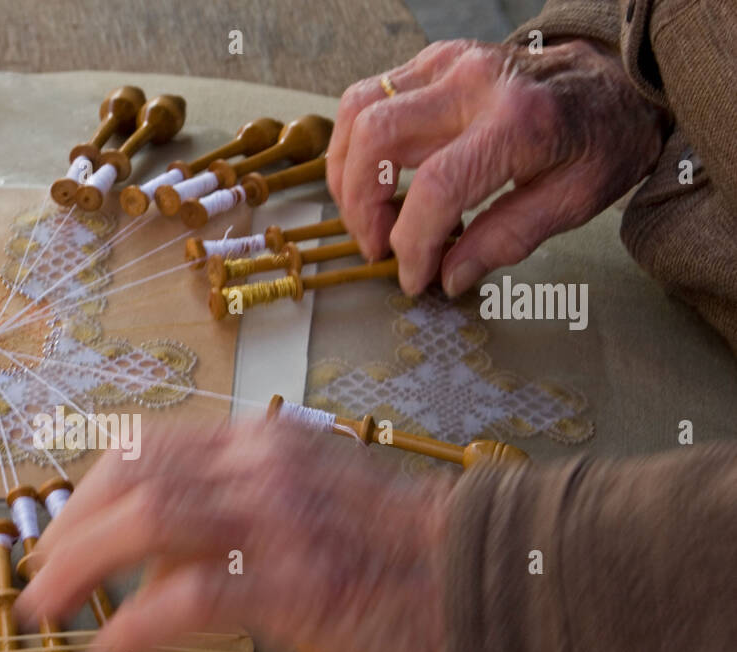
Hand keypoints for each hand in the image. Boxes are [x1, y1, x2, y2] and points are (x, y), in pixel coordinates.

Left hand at [15, 419, 452, 651]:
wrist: (479, 572)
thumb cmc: (389, 542)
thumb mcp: (302, 492)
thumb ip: (225, 505)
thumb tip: (144, 555)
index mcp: (262, 439)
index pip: (147, 446)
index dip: (87, 489)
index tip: (58, 527)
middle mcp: (263, 464)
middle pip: (134, 479)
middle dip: (68, 530)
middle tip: (37, 575)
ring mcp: (280, 519)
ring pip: (148, 521)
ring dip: (81, 568)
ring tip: (47, 608)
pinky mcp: (297, 583)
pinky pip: (189, 597)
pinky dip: (134, 624)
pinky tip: (110, 647)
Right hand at [326, 38, 670, 296]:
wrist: (617, 79)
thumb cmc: (602, 139)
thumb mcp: (574, 200)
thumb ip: (507, 239)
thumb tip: (448, 276)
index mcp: (520, 121)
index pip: (436, 188)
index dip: (412, 245)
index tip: (413, 277)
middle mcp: (475, 82)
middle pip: (378, 138)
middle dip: (361, 206)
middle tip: (377, 247)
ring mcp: (449, 63)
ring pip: (360, 111)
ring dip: (347, 173)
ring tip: (368, 216)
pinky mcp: (434, 60)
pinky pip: (369, 97)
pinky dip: (358, 144)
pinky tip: (374, 179)